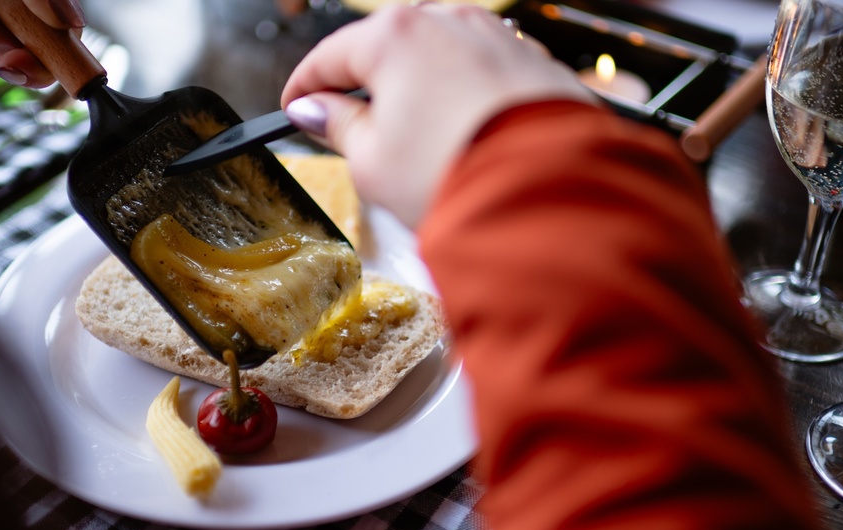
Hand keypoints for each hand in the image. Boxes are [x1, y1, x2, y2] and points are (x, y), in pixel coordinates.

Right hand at [281, 3, 595, 228]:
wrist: (547, 194)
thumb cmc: (457, 174)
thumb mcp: (371, 160)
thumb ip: (337, 126)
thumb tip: (316, 111)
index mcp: (396, 37)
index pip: (330, 56)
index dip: (305, 87)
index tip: (295, 108)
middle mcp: (447, 23)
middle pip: (387, 51)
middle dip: (366, 88)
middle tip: (350, 130)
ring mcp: (495, 38)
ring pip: (437, 60)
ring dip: (417, 93)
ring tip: (413, 143)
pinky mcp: (532, 63)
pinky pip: (480, 74)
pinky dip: (462, 98)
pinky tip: (459, 135)